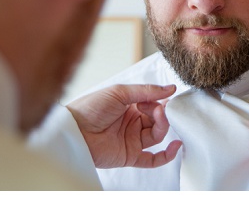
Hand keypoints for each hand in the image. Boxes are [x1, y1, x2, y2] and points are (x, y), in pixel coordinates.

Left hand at [67, 84, 182, 168]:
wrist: (73, 132)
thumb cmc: (91, 108)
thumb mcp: (119, 92)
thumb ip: (145, 91)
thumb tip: (170, 88)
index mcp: (130, 105)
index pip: (153, 103)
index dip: (160, 100)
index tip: (166, 96)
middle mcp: (133, 122)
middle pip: (157, 119)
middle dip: (162, 113)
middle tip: (160, 108)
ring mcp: (132, 139)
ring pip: (157, 135)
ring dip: (163, 126)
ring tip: (158, 117)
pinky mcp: (131, 155)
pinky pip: (153, 159)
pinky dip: (167, 155)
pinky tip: (175, 146)